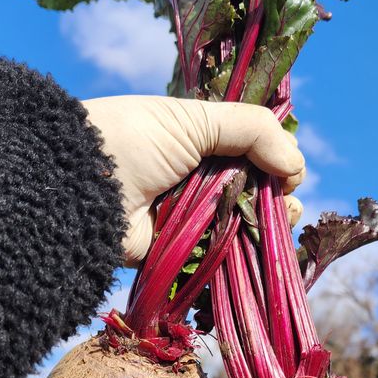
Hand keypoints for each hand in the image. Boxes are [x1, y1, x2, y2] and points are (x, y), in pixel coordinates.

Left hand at [82, 96, 305, 266]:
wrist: (80, 185)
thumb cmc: (134, 140)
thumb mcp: (195, 120)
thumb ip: (252, 130)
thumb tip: (298, 165)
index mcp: (203, 143)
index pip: (257, 155)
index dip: (279, 163)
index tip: (287, 172)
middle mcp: (201, 181)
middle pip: (258, 193)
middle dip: (281, 199)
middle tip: (285, 202)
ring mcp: (193, 219)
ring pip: (246, 228)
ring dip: (269, 228)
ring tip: (276, 224)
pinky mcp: (182, 254)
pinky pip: (222, 257)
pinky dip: (243, 256)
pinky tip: (259, 249)